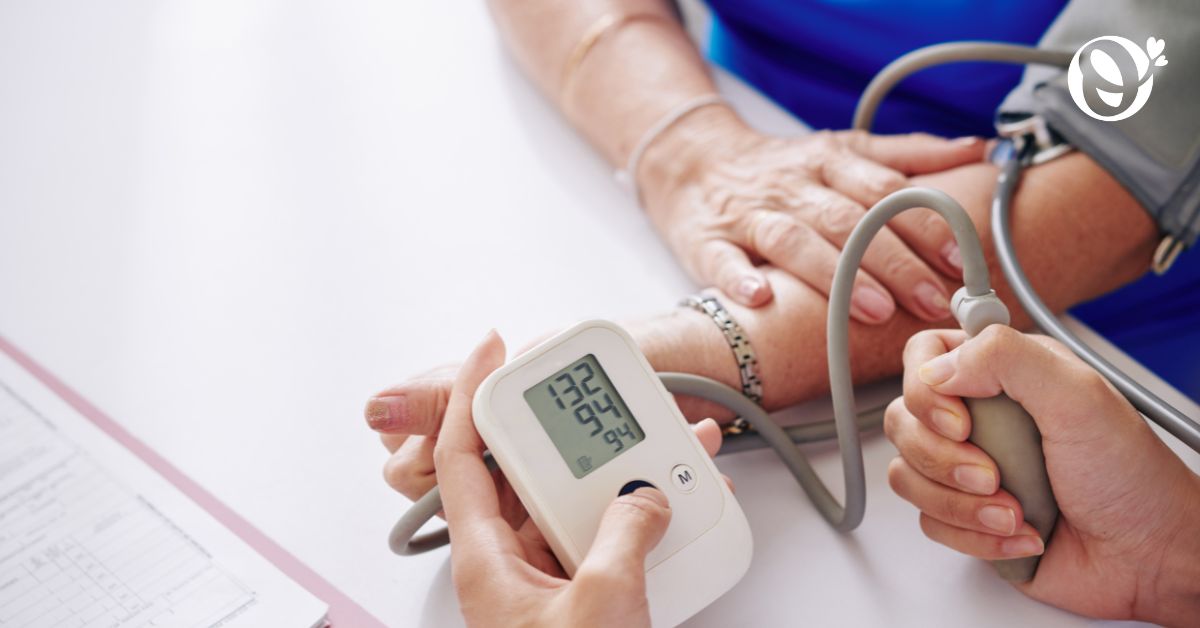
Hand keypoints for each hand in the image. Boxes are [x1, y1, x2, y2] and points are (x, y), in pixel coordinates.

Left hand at [403, 331, 726, 626]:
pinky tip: (675, 497)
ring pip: (573, 503)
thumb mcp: (604, 605)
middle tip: (590, 390)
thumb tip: (643, 498)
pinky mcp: (585, 600)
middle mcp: (510, 566)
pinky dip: (637, 515)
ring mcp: (549, 583)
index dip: (468, 395)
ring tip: (659, 437)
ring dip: (615, 471)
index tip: (489, 348)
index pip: (463, 457)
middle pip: (526, 472)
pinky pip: (605, 538)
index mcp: (485, 562)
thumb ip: (625, 535)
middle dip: (564, 428)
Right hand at [640, 108, 984, 320]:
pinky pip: (722, 260)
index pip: (884, 192)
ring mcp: (748, 214)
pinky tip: (761, 298)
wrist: (692, 161)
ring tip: (874, 309)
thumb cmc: (779, 168)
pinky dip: (739, 279)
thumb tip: (977, 149)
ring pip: (794, 240)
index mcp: (830, 162)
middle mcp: (793, 186)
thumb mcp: (842, 149)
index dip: (924, 223)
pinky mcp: (707, 241)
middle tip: (932, 300)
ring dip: (834, 273)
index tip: (960, 259)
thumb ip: (907, 154)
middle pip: (849, 220)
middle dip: (894, 261)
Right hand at [886, 326, 1199, 624]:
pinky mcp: (965, 515)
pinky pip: (929, 522)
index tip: (960, 420)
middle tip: (992, 474)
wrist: (1148, 556)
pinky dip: (975, 535)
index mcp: (1004, 374)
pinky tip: (1021, 533)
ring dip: (961, 503)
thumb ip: (1006, 358)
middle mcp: (980, 416)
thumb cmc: (1132, 478)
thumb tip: (937, 366)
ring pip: (908, 475)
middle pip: (904, 420)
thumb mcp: (1078, 397)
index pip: (923, 357)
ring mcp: (968, 467)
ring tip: (1015, 511)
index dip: (924, 390)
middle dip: (943, 458)